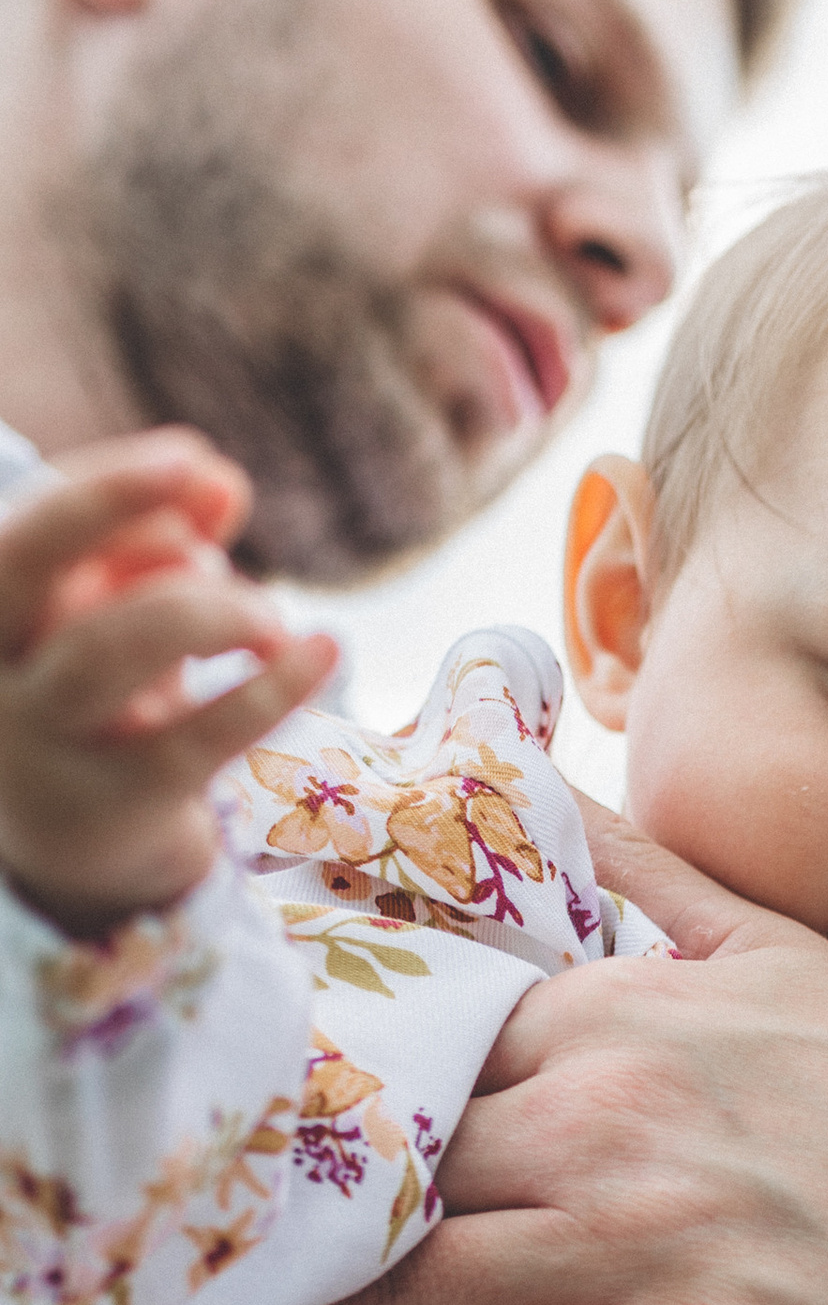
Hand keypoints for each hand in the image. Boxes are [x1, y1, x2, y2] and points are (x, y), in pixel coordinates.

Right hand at [0, 433, 334, 938]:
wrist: (85, 846)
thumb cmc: (106, 699)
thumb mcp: (124, 614)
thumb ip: (164, 544)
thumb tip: (218, 478)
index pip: (30, 522)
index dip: (111, 483)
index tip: (195, 458)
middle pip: (24, 562)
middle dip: (112, 501)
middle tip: (209, 470)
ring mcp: (43, 742)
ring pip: (107, 648)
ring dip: (206, 607)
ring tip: (269, 619)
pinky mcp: (118, 806)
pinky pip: (195, 737)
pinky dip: (268, 688)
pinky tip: (322, 650)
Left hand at [220, 813, 827, 1304]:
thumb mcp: (798, 963)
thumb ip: (655, 878)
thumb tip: (543, 779)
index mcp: (635, 1014)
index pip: (434, 1061)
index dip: (352, 1124)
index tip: (293, 1168)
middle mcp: (622, 1117)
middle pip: (400, 1180)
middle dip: (307, 1239)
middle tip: (230, 1284)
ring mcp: (652, 1243)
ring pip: (417, 1293)